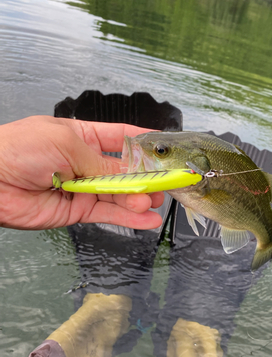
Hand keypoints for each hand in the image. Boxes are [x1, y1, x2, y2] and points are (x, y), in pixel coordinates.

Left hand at [0, 116, 163, 229]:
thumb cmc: (19, 149)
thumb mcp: (68, 144)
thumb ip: (103, 163)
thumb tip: (132, 173)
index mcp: (83, 137)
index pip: (121, 138)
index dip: (144, 143)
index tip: (166, 150)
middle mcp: (86, 163)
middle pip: (125, 171)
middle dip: (146, 177)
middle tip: (167, 183)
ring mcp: (84, 188)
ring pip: (120, 195)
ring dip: (139, 199)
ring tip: (154, 202)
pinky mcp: (78, 211)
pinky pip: (108, 214)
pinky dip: (128, 218)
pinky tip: (145, 219)